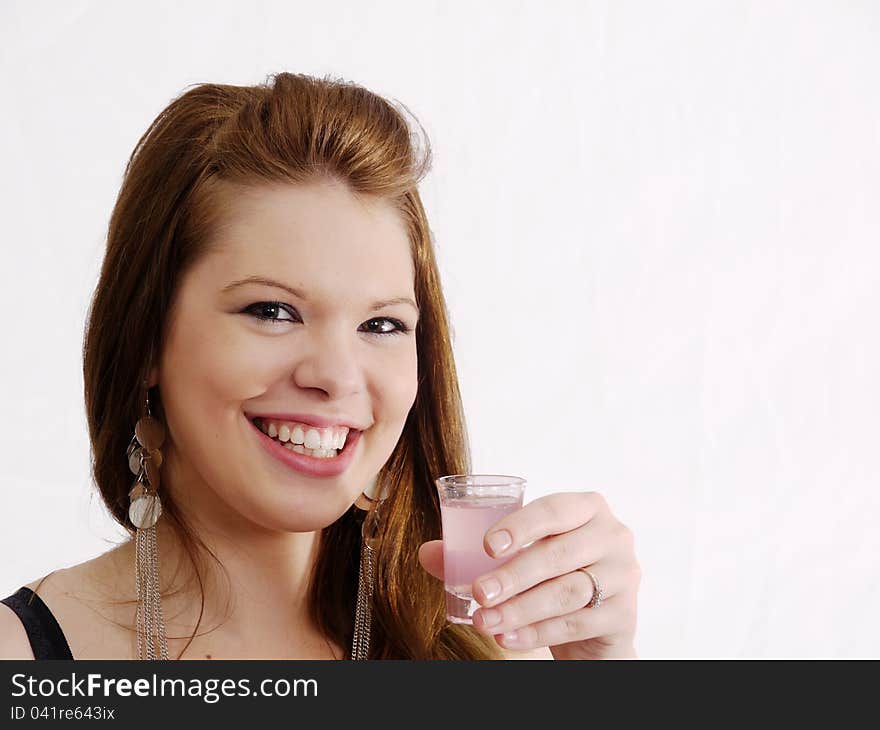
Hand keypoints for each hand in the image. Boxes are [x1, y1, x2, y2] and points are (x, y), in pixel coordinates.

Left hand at [418, 491, 640, 659]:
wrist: (596, 622)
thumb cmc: (552, 575)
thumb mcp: (519, 558)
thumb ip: (474, 553)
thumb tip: (426, 552)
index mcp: (587, 507)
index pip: (555, 509)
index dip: (522, 526)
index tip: (487, 546)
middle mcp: (613, 535)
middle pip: (560, 554)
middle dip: (514, 575)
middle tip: (478, 592)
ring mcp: (624, 575)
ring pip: (566, 591)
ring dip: (520, 609)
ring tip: (484, 620)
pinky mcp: (626, 614)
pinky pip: (576, 623)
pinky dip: (537, 633)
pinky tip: (507, 638)